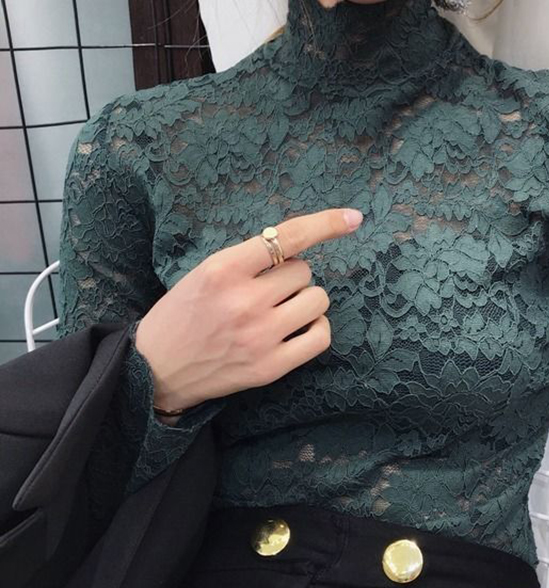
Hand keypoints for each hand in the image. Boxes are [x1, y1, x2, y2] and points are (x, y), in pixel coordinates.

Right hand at [133, 207, 362, 418]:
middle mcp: (244, 301)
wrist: (155, 369)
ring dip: (305, 301)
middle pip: (304, 271)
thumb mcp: (205, 272)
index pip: (287, 237)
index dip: (325, 224)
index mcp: (223, 269)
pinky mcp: (271, 367)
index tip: (353, 217)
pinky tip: (298, 329)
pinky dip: (316, 328)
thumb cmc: (183, 314)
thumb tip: (300, 247)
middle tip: (266, 291)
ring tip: (279, 310)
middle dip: (291, 277)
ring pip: (317, 299)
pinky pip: (321, 336)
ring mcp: (260, 336)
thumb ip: (248, 260)